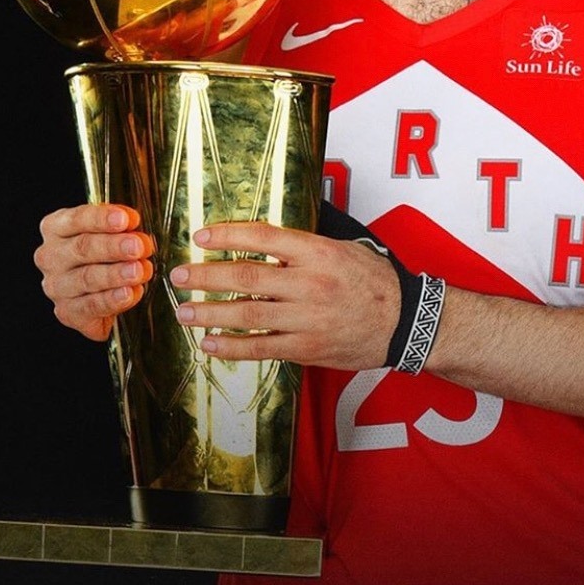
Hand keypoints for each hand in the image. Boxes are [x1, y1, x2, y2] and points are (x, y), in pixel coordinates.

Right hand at [35, 203, 154, 339]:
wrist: (105, 293)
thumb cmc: (109, 253)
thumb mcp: (115, 231)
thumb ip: (123, 225)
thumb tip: (134, 221)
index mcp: (56, 227)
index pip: (76, 219)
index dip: (102, 218)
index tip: (125, 219)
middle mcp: (50, 256)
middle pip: (82, 248)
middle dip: (114, 246)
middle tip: (138, 247)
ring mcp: (56, 286)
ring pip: (87, 278)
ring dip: (116, 274)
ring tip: (139, 271)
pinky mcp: (67, 312)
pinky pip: (91, 306)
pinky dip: (113, 299)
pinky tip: (129, 293)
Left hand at [170, 222, 399, 370]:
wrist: (404, 321)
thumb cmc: (373, 281)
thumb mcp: (343, 248)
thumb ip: (303, 246)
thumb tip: (260, 240)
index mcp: (317, 252)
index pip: (262, 237)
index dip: (227, 235)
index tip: (201, 236)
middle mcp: (310, 283)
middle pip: (246, 277)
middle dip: (206, 276)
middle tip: (179, 275)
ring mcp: (307, 319)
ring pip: (248, 315)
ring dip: (210, 313)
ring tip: (184, 311)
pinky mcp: (307, 348)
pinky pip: (261, 349)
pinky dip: (232, 347)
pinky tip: (210, 343)